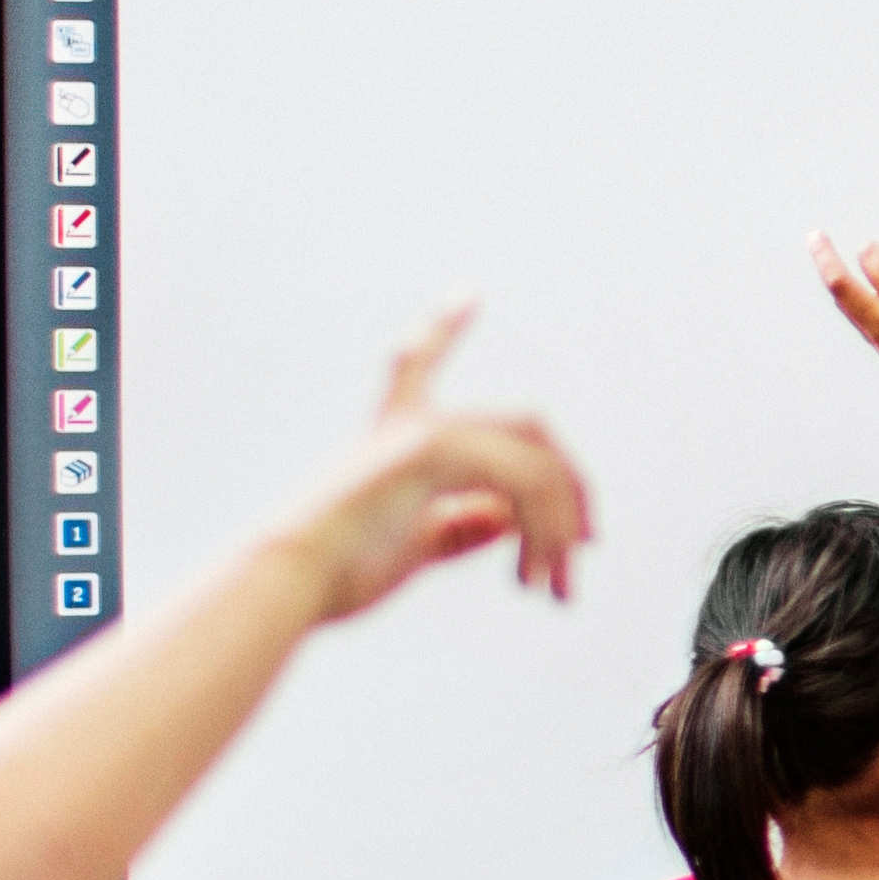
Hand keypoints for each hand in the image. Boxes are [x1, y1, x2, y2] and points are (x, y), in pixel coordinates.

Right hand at [269, 306, 597, 620]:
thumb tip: (507, 517)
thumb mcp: (415, 546)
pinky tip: (535, 573)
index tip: (468, 290)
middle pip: (529, 425)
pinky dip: (546, 529)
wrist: (290, 582)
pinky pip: (523, 479)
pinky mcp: (430, 450)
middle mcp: (407, 420)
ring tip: (557, 589)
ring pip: (537, 464)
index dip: (443, 325)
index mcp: (395, 436)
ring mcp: (420, 430)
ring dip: (561, 530)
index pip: (417, 362)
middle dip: (572, 487)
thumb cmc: (337, 574)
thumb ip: (461, 526)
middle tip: (587, 545)